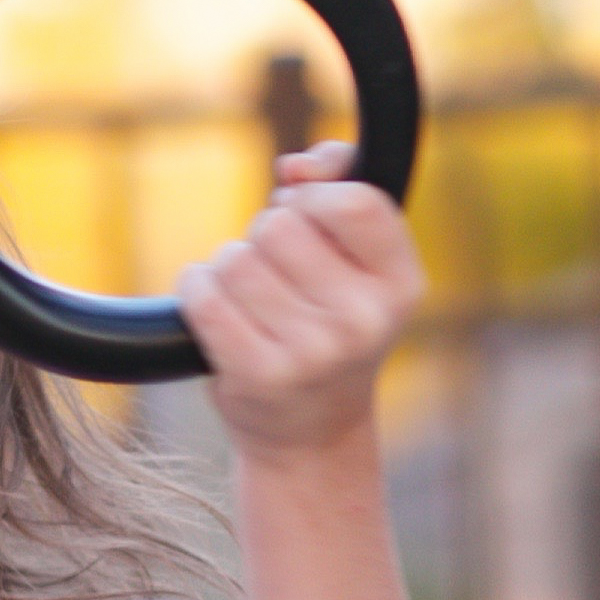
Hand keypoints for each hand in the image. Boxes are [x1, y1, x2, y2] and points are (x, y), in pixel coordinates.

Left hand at [174, 140, 422, 454]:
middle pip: (280, 225)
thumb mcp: (359, 260)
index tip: (310, 221)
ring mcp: (312, 352)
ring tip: (253, 300)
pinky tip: (218, 312)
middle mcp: (364, 321)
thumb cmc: (330, 322)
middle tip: (280, 275)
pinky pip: (203, 295)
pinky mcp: (257, 373)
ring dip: (229, 268)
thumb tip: (296, 168)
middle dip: (265, 237)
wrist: (313, 431)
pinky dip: (198, 291)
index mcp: (401, 284)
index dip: (315, 198)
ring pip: (235, 259)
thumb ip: (340, 184)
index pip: (353, 200)